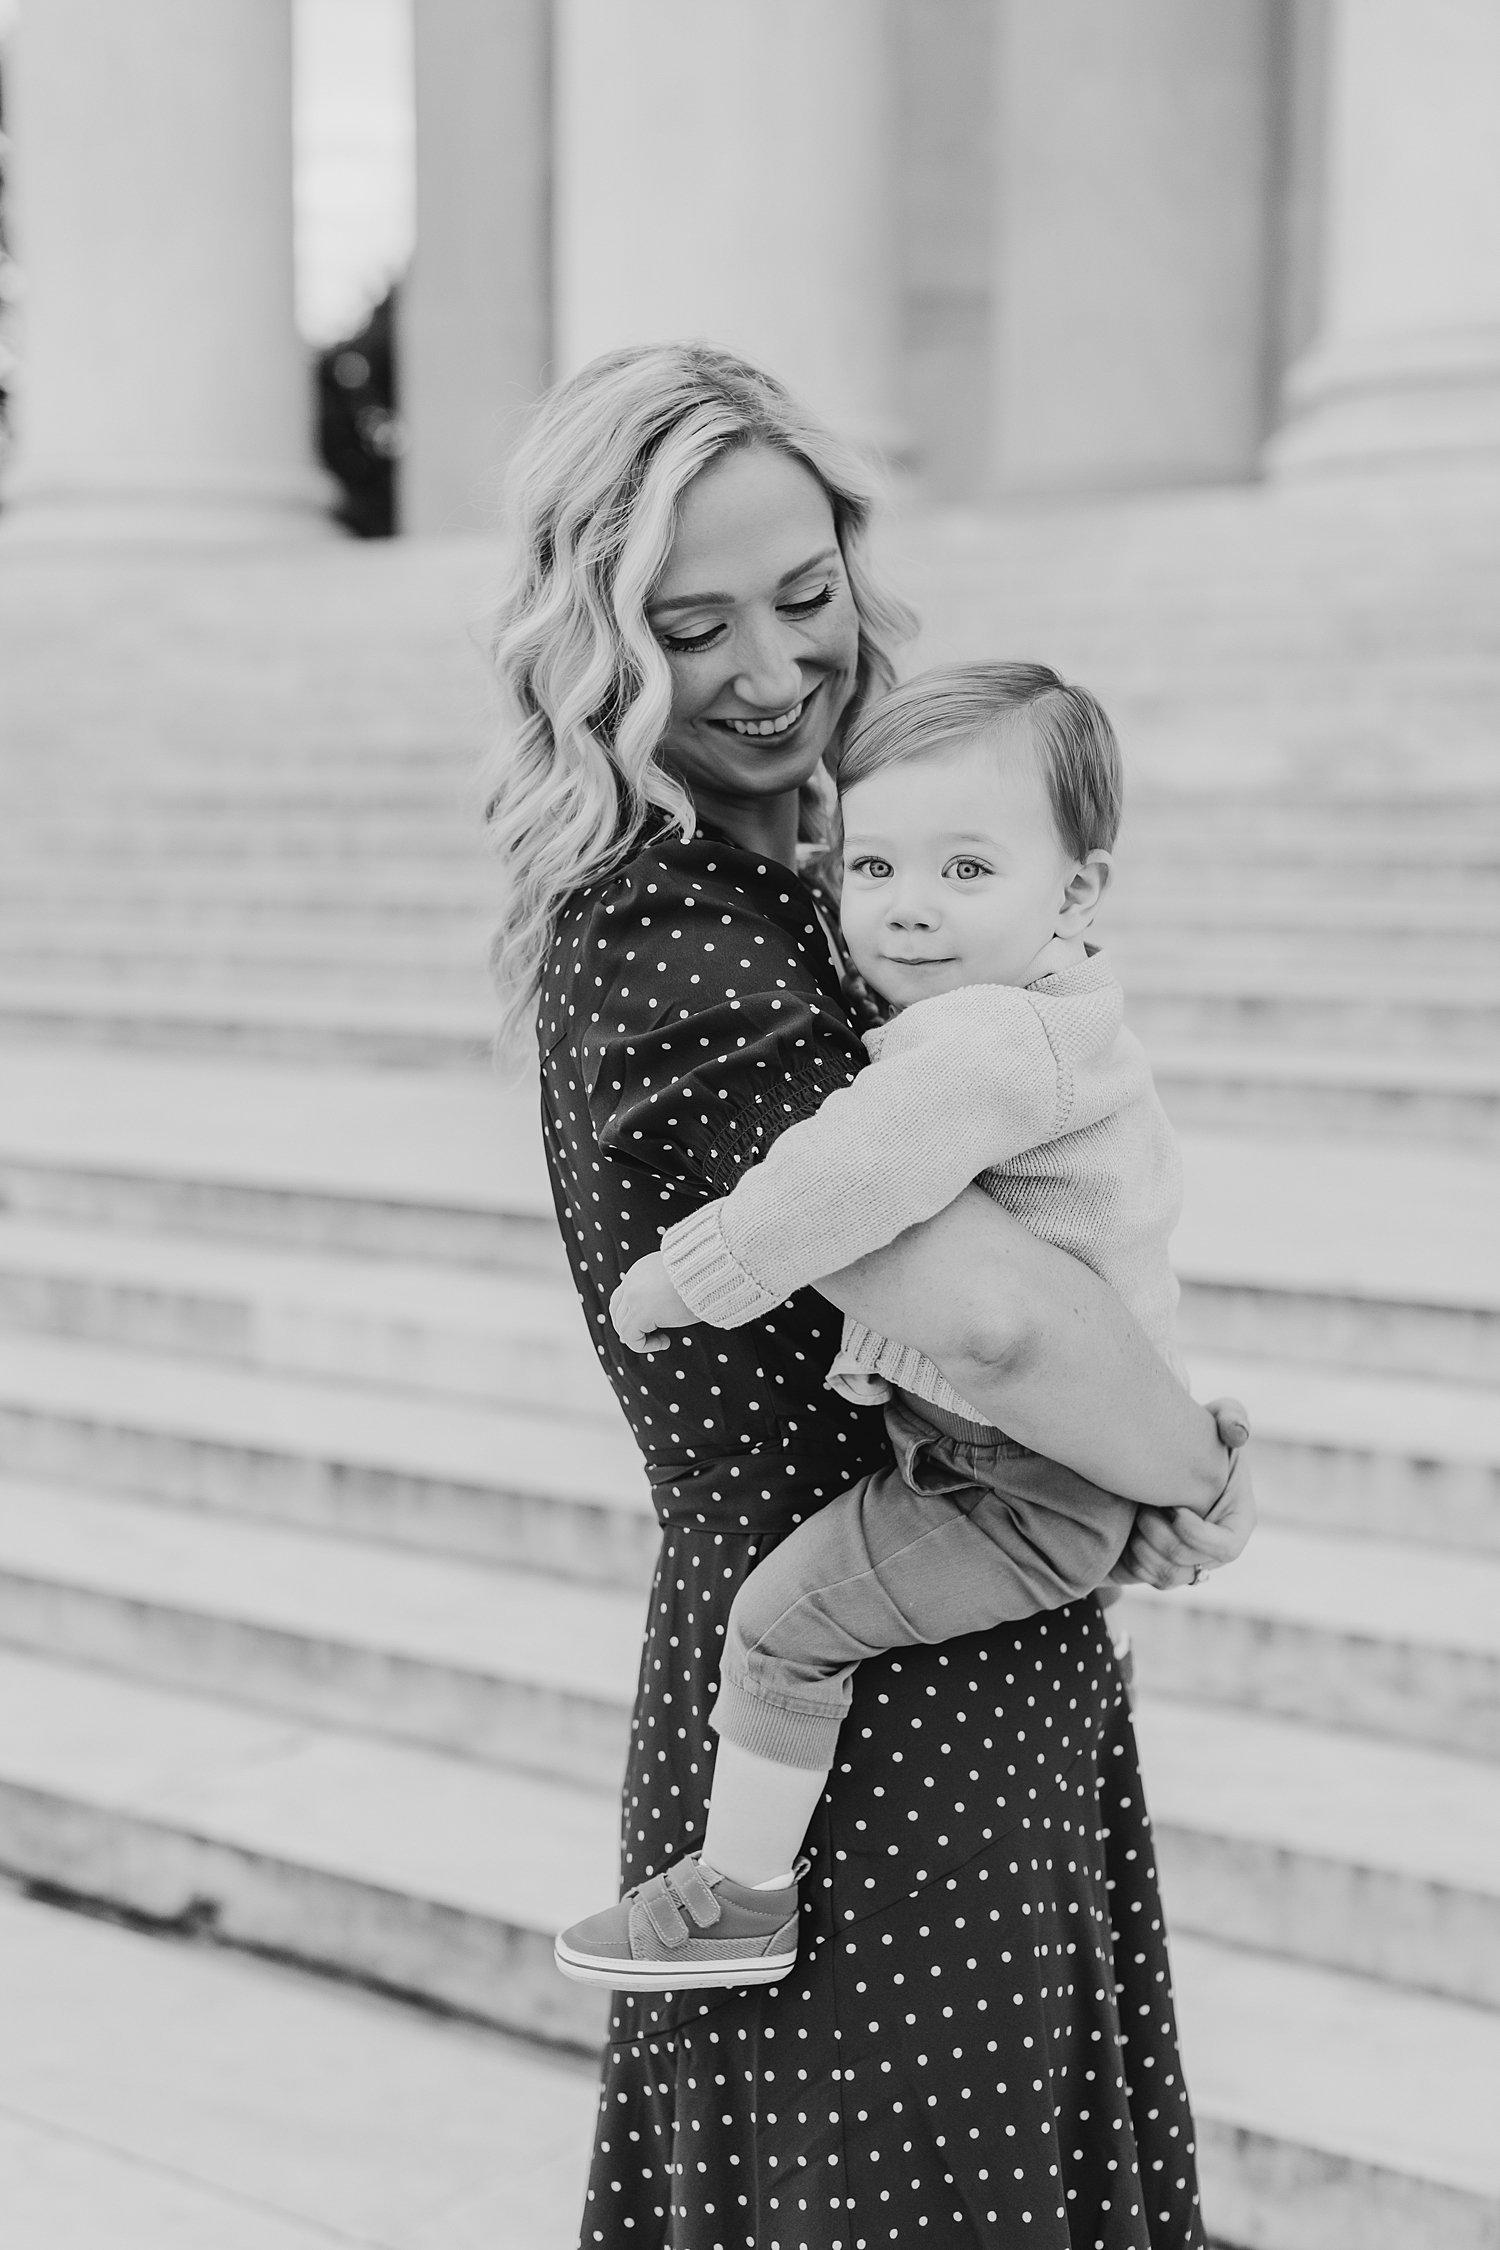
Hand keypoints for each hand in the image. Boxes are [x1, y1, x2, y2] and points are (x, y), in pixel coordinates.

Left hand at [609, 1251, 698, 1353]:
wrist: (709, 1269)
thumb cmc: (704, 1274)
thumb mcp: (679, 1274)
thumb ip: (666, 1285)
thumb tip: (668, 1304)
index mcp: (640, 1271)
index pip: (624, 1295)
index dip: (632, 1313)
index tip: (655, 1322)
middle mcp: (631, 1282)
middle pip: (617, 1311)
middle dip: (632, 1327)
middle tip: (655, 1334)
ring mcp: (632, 1297)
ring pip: (622, 1326)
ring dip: (641, 1336)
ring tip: (664, 1338)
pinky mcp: (640, 1313)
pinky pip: (631, 1337)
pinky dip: (645, 1345)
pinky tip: (666, 1341)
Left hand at [1109, 1397, 1254, 1591]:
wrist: (1156, 1454)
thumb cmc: (1194, 1436)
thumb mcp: (1216, 1417)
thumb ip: (1231, 1417)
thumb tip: (1237, 1434)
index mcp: (1238, 1521)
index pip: (1225, 1546)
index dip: (1197, 1534)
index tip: (1173, 1506)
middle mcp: (1216, 1549)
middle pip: (1191, 1564)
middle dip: (1163, 1538)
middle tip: (1143, 1508)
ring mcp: (1191, 1561)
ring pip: (1168, 1577)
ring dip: (1145, 1549)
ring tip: (1133, 1517)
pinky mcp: (1164, 1566)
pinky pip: (1149, 1577)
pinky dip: (1133, 1559)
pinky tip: (1125, 1530)